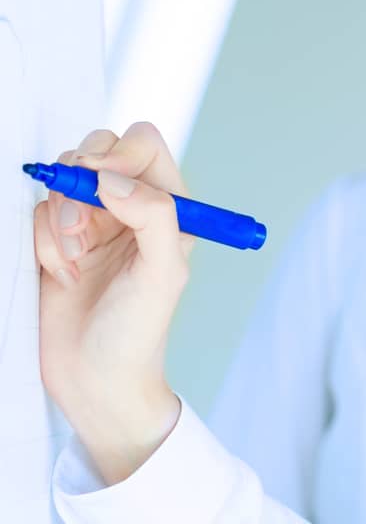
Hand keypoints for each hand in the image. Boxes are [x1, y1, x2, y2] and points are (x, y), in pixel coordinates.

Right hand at [35, 123, 190, 483]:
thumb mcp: (164, 273)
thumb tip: (113, 179)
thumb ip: (154, 216)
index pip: (144, 145)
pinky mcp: (55, 239)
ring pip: (61, 182)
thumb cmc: (139, 331)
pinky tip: (64, 275)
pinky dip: (44, 241)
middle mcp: (131, 207)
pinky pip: (38, 213)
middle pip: (97, 151)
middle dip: (79, 184)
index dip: (120, 151)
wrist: (94, 378)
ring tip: (76, 263)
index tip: (99, 178)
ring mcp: (91, 221)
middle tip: (81, 229)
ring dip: (62, 221)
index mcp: (169, 207)